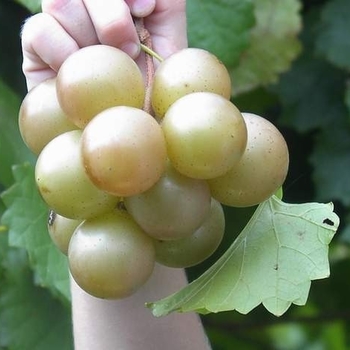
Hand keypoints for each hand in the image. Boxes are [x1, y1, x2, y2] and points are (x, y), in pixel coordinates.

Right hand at [21, 0, 186, 89]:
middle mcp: (86, 11)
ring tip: (107, 67)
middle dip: (111, 16)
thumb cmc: (154, 89)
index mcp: (115, 5)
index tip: (144, 12)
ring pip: (59, 2)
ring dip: (89, 35)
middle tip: (129, 50)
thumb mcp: (170, 43)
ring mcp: (60, 28)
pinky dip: (63, 52)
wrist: (137, 126)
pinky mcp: (37, 52)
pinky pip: (39, 32)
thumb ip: (164, 5)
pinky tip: (80, 73)